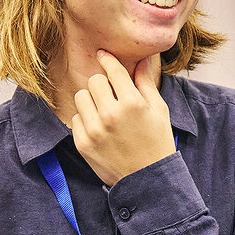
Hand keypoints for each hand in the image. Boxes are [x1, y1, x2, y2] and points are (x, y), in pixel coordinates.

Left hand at [70, 53, 174, 186]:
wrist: (148, 180)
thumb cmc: (157, 143)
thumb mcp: (159, 111)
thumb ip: (146, 83)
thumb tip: (143, 58)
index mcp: (132, 104)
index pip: (113, 70)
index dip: (108, 59)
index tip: (103, 54)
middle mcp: (111, 115)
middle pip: (94, 81)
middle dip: (102, 84)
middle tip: (111, 94)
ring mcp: (94, 130)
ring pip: (81, 97)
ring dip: (91, 100)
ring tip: (104, 112)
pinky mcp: (83, 144)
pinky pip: (76, 118)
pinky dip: (85, 120)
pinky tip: (100, 129)